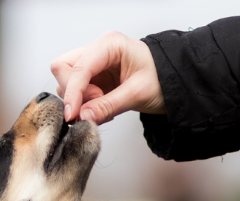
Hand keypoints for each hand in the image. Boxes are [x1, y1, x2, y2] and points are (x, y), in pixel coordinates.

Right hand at [51, 31, 165, 124]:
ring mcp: (95, 63)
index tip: (72, 115)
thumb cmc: (163, 79)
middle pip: (64, 68)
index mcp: (110, 44)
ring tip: (104, 108)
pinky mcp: (95, 77)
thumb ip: (108, 106)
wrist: (175, 82)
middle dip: (73, 93)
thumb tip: (83, 118)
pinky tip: (103, 108)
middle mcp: (99, 50)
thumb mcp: (137, 94)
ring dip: (80, 100)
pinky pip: (78, 91)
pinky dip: (85, 104)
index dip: (72, 92)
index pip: (78, 67)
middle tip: (95, 107)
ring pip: (67, 80)